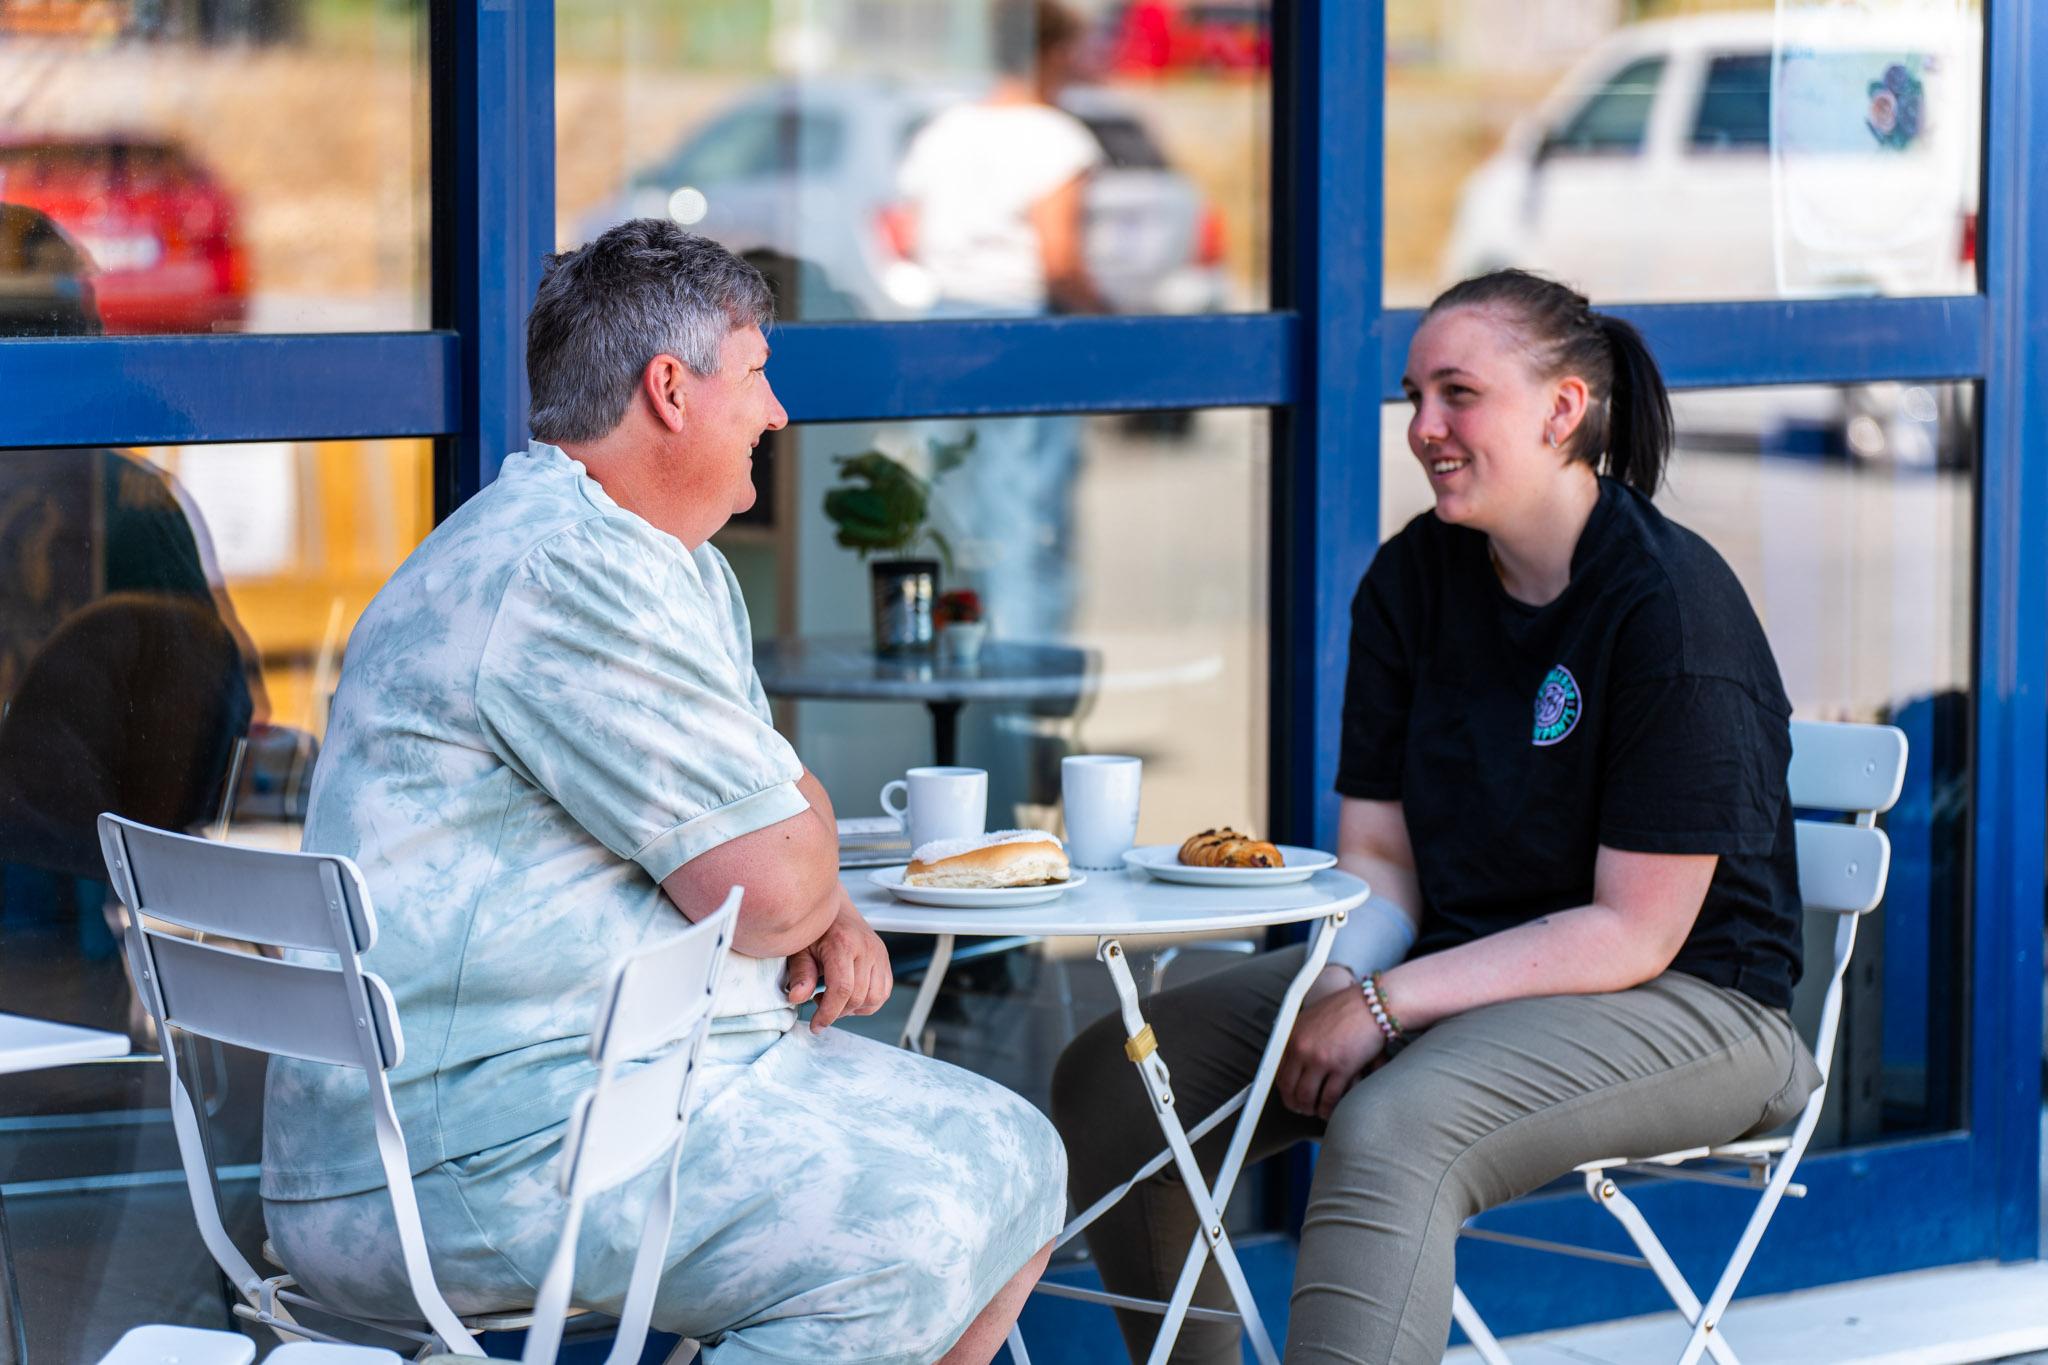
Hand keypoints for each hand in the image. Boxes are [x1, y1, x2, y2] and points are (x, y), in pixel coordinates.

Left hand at [784, 892, 892, 1031]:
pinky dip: (868, 1002)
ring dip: (855, 1009)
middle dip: (838, 1012)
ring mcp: (879, 953)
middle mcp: (866, 948)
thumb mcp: (800, 949)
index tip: (817, 1025)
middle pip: (859, 997)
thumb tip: (797, 998)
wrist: (835, 908)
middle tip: (820, 1007)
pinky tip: (850, 995)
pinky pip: (884, 992)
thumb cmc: (816, 929)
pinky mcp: (884, 959)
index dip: (829, 1013)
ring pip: (875, 998)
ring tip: (835, 999)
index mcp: (844, 944)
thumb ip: (801, 974)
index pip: (843, 990)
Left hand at [1276, 974, 1385, 1120]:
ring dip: (1311, 1109)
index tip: (1290, 1096)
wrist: (1372, 1004)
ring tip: (1317, 1112)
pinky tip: (1331, 1111)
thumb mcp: (1314, 1017)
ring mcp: (1321, 1059)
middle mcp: (1303, 1048)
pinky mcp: (1342, 1067)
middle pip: (1290, 1087)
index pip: (1279, 1071)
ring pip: (1307, 1096)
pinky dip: (1328, 1109)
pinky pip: (1329, 1098)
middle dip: (1295, 1103)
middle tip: (1302, 1109)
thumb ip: (1301, 1036)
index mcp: (1293, 1036)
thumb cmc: (1347, 1009)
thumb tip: (1293, 1058)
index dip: (1284, 1089)